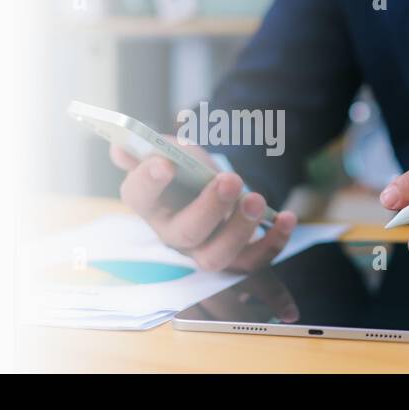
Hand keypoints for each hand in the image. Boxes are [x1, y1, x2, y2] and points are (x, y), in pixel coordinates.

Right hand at [110, 137, 296, 272]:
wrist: (212, 188)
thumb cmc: (186, 170)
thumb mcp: (169, 151)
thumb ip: (147, 147)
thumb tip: (121, 147)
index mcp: (150, 203)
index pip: (137, 196)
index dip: (148, 181)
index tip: (164, 163)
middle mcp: (172, 233)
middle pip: (184, 233)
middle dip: (208, 208)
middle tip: (230, 179)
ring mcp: (203, 251)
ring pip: (216, 256)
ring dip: (239, 230)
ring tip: (257, 199)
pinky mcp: (235, 258)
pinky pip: (253, 262)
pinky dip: (272, 243)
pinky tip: (287, 218)